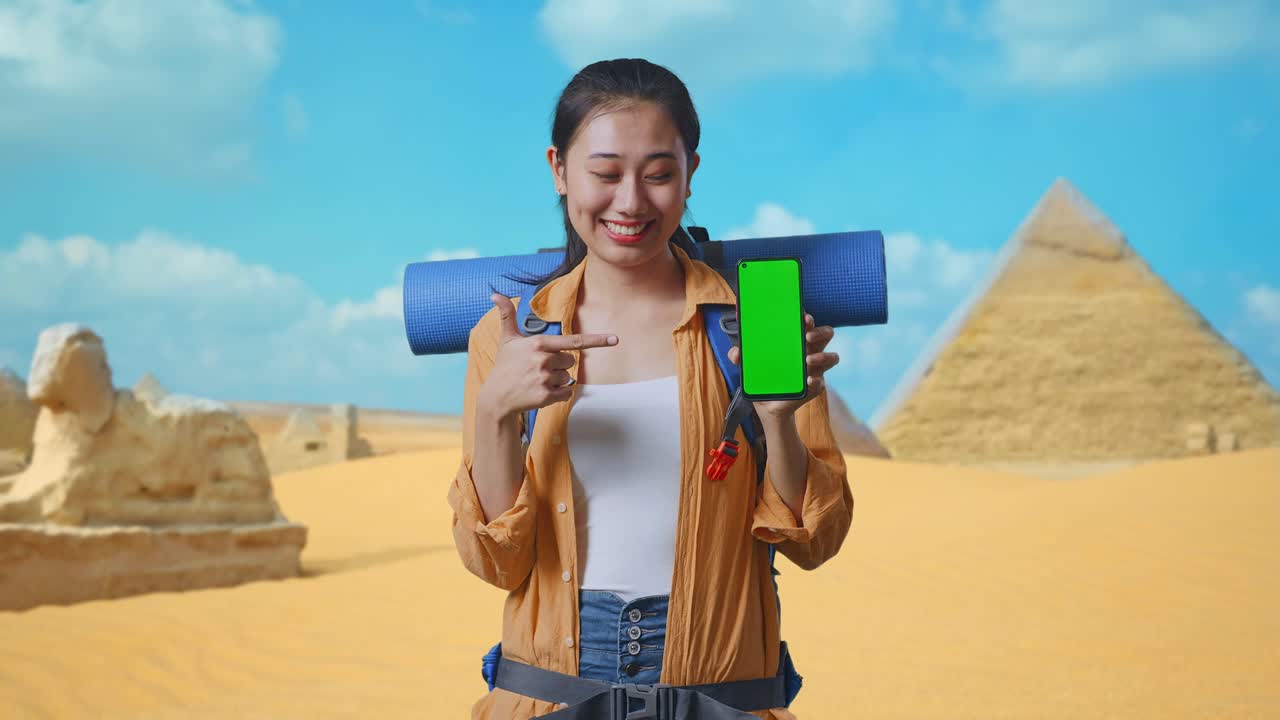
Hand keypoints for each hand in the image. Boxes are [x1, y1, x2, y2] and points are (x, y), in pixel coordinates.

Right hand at [478, 294, 619, 419]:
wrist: (496, 397)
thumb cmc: (505, 366)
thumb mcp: (507, 339)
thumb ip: (507, 315)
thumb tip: (495, 294)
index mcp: (538, 343)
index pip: (573, 341)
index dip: (596, 340)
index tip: (614, 339)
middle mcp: (543, 360)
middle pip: (571, 361)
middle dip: (560, 365)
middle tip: (540, 368)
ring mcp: (544, 379)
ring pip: (568, 378)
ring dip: (557, 380)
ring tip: (537, 381)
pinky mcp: (546, 396)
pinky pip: (566, 393)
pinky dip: (558, 394)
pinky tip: (541, 391)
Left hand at [727, 313, 838, 418]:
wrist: (768, 406)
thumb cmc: (764, 378)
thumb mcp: (750, 366)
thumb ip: (742, 357)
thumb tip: (735, 353)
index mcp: (796, 341)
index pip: (807, 324)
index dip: (807, 317)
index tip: (803, 316)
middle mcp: (809, 351)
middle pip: (826, 334)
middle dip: (820, 331)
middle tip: (807, 335)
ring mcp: (815, 370)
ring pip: (832, 357)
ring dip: (823, 356)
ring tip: (808, 360)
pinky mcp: (814, 387)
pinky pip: (820, 383)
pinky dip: (815, 382)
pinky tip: (808, 381)